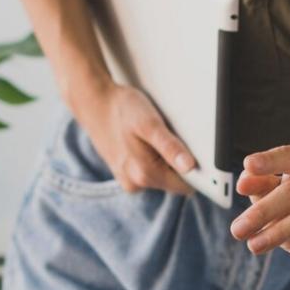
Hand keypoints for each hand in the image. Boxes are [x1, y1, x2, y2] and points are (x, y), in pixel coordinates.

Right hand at [75, 84, 193, 195]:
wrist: (94, 103)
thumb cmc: (123, 109)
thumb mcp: (150, 123)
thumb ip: (170, 147)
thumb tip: (189, 166)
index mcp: (145, 174)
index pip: (186, 185)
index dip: (194, 170)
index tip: (191, 151)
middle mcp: (136, 183)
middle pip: (175, 182)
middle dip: (177, 162)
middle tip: (167, 136)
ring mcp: (129, 181)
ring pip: (162, 177)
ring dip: (165, 161)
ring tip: (153, 138)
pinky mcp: (124, 176)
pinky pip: (150, 173)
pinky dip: (152, 160)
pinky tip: (144, 143)